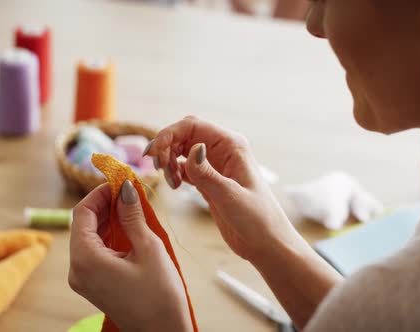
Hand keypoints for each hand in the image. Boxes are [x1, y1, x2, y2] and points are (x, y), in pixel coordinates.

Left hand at [69, 181, 191, 331]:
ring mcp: (83, 279)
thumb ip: (132, 215)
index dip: (99, 193)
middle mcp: (77, 269)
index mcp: (85, 259)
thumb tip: (125, 187)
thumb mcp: (148, 248)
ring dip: (108, 220)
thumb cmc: (159, 295)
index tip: (120, 181)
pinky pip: (96, 252)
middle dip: (104, 205)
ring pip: (89, 238)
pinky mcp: (94, 284)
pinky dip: (110, 236)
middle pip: (83, 225)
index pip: (82, 213)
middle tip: (128, 191)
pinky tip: (129, 228)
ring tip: (133, 207)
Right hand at [144, 116, 298, 261]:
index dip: (168, 134)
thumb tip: (193, 148)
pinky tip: (175, 186)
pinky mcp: (209, 180)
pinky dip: (174, 173)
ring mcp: (215, 165)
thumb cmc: (257, 220)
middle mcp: (223, 150)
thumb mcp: (230, 197)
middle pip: (184, 134)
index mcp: (231, 145)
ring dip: (168, 160)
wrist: (266, 243)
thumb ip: (207, 174)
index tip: (153, 154)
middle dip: (166, 146)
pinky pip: (184, 167)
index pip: (192, 125)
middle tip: (158, 168)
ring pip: (182, 150)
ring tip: (171, 182)